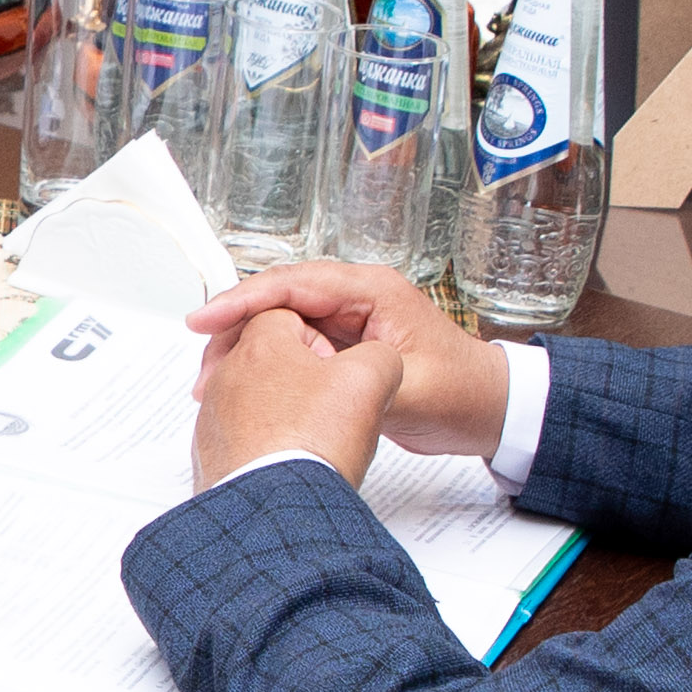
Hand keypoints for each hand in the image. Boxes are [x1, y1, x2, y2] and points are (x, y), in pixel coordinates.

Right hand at [185, 260, 514, 463]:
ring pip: (279, 322)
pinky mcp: (343, 343)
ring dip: (245, 348)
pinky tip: (243, 385)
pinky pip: (292, 344)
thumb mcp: (414, 392)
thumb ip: (362, 383)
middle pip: (278, 299)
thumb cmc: (463, 391)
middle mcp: (356, 297)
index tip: (206, 321)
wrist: (488, 408)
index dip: (244, 300)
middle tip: (204, 366)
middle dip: (234, 328)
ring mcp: (348, 320)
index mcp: (373, 292)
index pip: (294, 284)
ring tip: (213, 383)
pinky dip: (264, 362)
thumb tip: (312, 382)